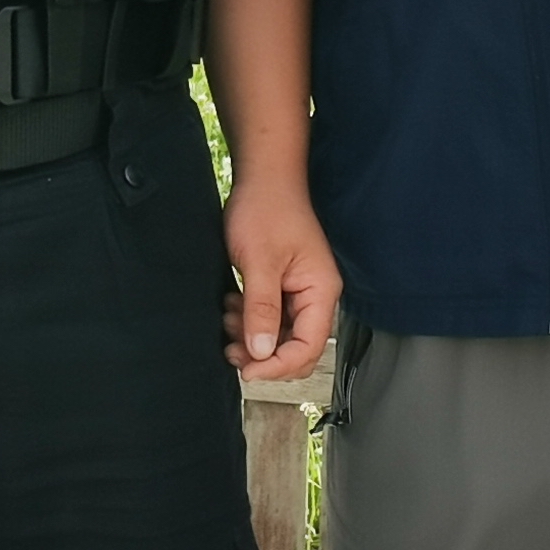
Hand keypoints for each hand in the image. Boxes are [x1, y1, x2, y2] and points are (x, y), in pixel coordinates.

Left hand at [221, 174, 339, 380]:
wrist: (263, 179)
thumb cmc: (267, 210)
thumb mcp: (260, 263)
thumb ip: (262, 309)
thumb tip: (262, 353)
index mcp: (321, 291)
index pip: (308, 347)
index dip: (278, 366)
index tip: (248, 370)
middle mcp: (315, 297)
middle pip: (296, 349)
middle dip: (264, 356)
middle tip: (232, 349)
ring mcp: (299, 294)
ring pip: (279, 337)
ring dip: (252, 337)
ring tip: (229, 317)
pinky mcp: (283, 288)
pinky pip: (269, 320)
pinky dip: (249, 321)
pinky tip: (232, 306)